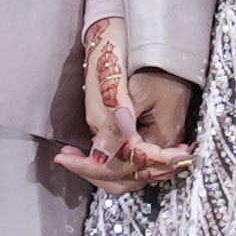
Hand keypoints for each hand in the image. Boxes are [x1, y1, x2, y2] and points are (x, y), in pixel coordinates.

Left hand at [54, 24, 201, 193]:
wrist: (172, 56)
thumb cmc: (156, 70)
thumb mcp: (133, 94)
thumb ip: (116, 127)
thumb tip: (99, 155)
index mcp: (161, 142)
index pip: (121, 168)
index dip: (89, 166)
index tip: (63, 157)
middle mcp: (164, 153)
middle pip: (124, 179)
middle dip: (92, 172)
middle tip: (66, 157)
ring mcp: (161, 151)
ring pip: (127, 176)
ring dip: (99, 170)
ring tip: (74, 156)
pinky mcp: (155, 144)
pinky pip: (131, 165)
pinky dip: (110, 162)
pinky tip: (94, 150)